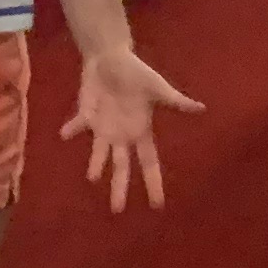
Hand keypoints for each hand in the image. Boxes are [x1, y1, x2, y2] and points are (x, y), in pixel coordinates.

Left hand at [62, 43, 202, 211]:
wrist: (111, 58)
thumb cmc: (136, 73)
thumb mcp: (158, 87)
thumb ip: (176, 101)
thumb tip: (202, 108)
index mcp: (140, 131)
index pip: (148, 163)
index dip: (152, 183)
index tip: (156, 206)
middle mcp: (121, 135)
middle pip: (121, 167)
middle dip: (119, 187)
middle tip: (117, 210)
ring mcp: (102, 127)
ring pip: (99, 152)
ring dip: (95, 163)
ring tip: (92, 177)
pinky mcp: (86, 114)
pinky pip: (78, 124)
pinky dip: (72, 129)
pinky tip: (64, 134)